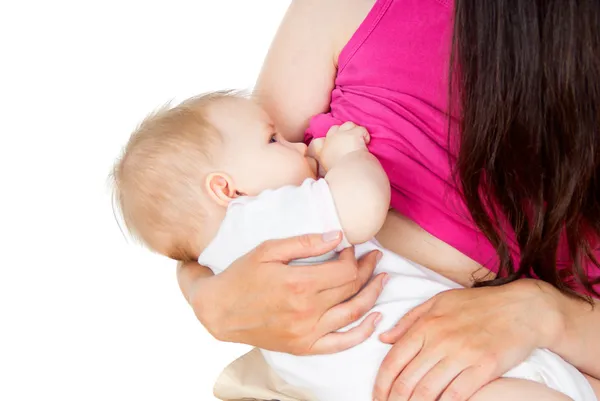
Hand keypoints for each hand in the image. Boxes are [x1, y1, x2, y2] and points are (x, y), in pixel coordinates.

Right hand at [183, 232, 385, 354]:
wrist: (219, 311)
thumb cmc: (242, 276)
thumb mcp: (268, 250)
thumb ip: (305, 243)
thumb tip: (338, 237)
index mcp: (299, 283)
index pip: (344, 269)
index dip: (353, 256)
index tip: (350, 247)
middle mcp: (307, 310)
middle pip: (352, 288)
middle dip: (367, 269)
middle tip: (374, 257)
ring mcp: (307, 332)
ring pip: (354, 313)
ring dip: (373, 294)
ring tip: (383, 278)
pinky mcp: (304, 346)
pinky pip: (341, 343)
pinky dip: (363, 332)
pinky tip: (376, 318)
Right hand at [308, 121, 369, 172]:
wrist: (350, 173)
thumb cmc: (341, 175)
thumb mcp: (329, 171)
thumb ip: (329, 164)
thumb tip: (333, 165)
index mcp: (323, 151)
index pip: (319, 141)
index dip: (328, 140)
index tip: (335, 145)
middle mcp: (330, 140)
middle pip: (334, 129)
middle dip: (342, 132)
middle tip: (350, 142)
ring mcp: (342, 135)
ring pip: (348, 125)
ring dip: (354, 131)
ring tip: (359, 141)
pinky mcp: (354, 134)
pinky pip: (362, 129)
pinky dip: (365, 135)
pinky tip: (367, 143)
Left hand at [373, 279, 563, 400]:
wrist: (522, 308)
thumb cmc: (478, 304)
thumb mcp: (438, 302)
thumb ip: (409, 321)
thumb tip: (383, 338)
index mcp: (426, 325)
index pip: (393, 360)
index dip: (381, 384)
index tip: (378, 396)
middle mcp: (440, 340)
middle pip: (407, 381)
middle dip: (394, 400)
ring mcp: (463, 355)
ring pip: (428, 391)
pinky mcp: (484, 368)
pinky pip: (457, 395)